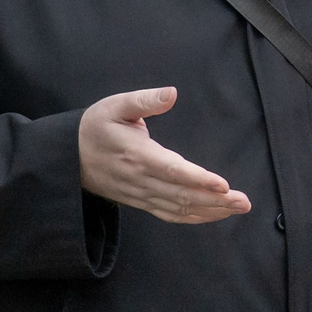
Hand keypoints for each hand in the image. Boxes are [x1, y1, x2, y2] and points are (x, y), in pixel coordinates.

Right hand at [78, 87, 250, 223]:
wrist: (67, 157)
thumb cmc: (95, 127)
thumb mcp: (115, 105)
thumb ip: (144, 100)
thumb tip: (171, 93)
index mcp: (137, 155)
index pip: (172, 171)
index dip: (198, 180)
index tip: (223, 184)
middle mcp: (140, 180)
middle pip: (181, 195)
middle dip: (215, 200)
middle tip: (244, 202)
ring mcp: (141, 194)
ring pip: (179, 208)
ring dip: (211, 211)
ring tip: (239, 208)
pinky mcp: (141, 202)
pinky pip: (170, 214)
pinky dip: (194, 218)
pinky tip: (216, 215)